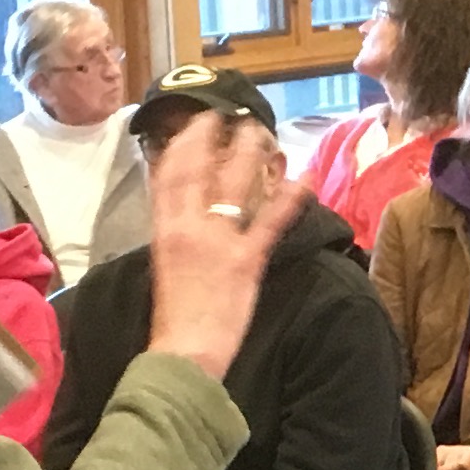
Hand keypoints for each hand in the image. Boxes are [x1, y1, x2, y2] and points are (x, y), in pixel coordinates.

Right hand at [140, 118, 306, 380]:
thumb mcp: (163, 271)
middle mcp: (188, 227)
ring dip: (250, 154)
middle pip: (200, 169)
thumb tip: (183, 223)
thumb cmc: (174, 321)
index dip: (183, 144)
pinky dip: (290, 198)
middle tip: (230, 115)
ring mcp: (218, 241)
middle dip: (214, 137)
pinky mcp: (246, 260)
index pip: (169, 175)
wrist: (183, 354)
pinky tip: (306, 178)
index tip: (196, 124)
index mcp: (164, 231)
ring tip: (262, 132)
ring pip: (235, 185)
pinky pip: (271, 221)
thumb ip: (174, 242)